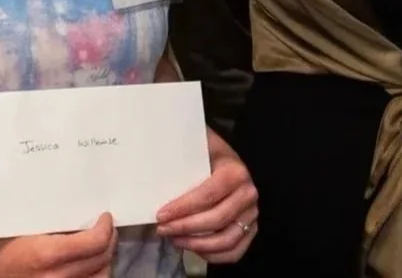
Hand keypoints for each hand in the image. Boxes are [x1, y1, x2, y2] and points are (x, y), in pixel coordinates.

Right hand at [0, 212, 117, 277]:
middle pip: (100, 260)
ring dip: (104, 260)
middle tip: (105, 229)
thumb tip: (78, 200)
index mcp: (44, 254)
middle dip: (108, 241)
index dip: (106, 228)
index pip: (94, 243)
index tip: (105, 218)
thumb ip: (49, 217)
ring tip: (100, 246)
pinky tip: (89, 264)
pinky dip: (93, 275)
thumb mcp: (18, 222)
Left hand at [154, 130, 257, 263]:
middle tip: (162, 229)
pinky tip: (194, 250)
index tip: (160, 215)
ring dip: (198, 244)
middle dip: (186, 227)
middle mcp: (248, 193)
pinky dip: (214, 256)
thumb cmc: (204, 153)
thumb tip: (149, 151)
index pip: (208, 195)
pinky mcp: (250, 228)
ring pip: (227, 239)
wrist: (223, 157)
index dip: (184, 208)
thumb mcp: (196, 144)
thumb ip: (179, 147)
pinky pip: (235, 250)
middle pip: (218, 219)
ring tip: (175, 239)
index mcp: (235, 171)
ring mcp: (252, 213)